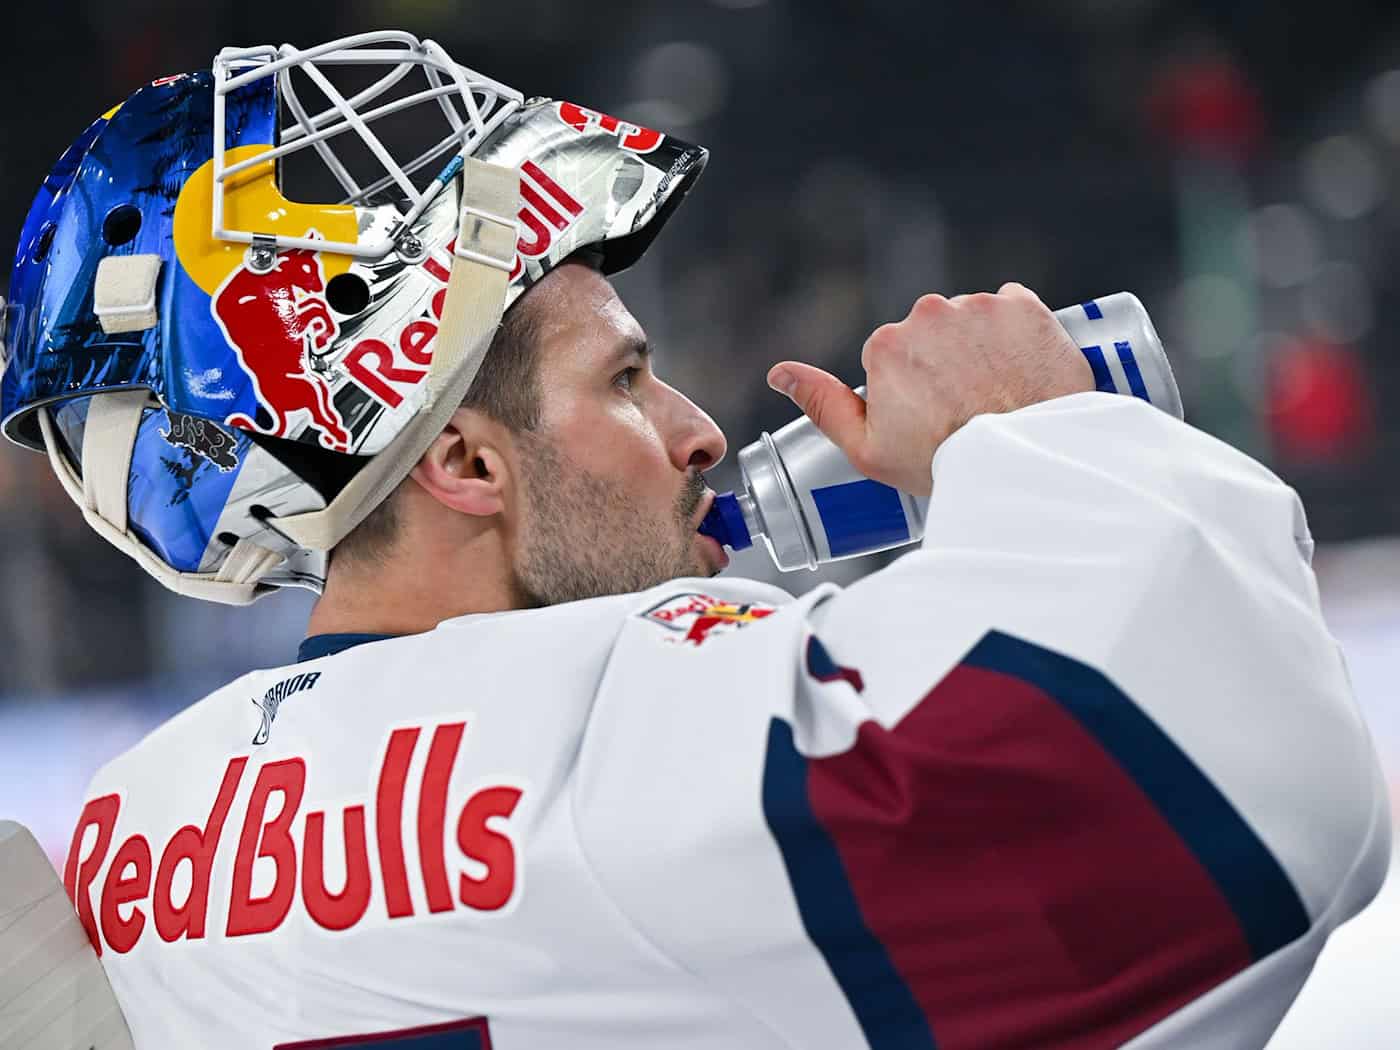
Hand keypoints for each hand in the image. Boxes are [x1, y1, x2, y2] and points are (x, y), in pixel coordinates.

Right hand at [766, 283, 1093, 497]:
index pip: (893, 357)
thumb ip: (822, 404)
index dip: (909, 391)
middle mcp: (928, 313)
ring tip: (995, 395)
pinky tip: (1019, 374)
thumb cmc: (943, 462)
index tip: (929, 417)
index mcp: (886, 345)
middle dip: (944, 363)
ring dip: (980, 349)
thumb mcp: (868, 449)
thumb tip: (781, 374)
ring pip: (971, 322)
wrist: (1023, 460)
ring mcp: (979, 306)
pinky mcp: (1024, 306)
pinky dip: (1016, 337)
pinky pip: (1013, 312)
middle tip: (964, 409)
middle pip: (931, 333)